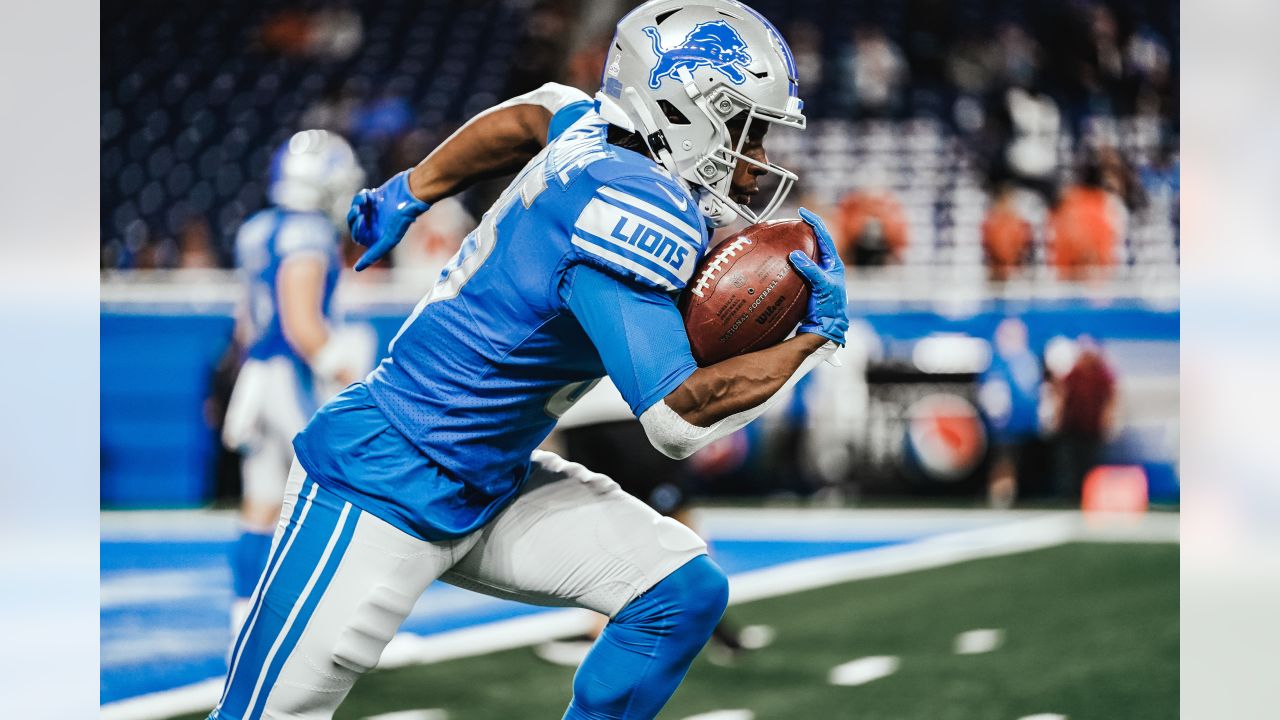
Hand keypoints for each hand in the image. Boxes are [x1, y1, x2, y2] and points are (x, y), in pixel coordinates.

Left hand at [346, 170, 430, 270]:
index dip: (357, 229)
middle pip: (354, 226)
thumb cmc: (404, 216)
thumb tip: (356, 269)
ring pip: (355, 212)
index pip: (359, 238)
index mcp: (380, 237)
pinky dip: (360, 197)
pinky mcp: (375, 198)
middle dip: (354, 217)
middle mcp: (377, 225)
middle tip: (359, 209)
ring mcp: (375, 211)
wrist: (411, 193)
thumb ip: (375, 253)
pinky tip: (369, 194)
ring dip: (356, 206)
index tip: (362, 218)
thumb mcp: (389, 238)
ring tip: (364, 200)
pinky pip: (359, 200)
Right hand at [788, 207, 847, 345]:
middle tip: (792, 220)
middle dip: (805, 229)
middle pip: (816, 241)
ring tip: (785, 235)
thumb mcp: (822, 286)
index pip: (824, 236)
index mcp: (833, 263)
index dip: (814, 222)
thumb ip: (810, 269)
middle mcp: (825, 266)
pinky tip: (779, 259)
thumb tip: (795, 254)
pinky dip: (789, 260)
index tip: (802, 211)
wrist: (827, 327)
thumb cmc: (830, 307)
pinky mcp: (807, 283)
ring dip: (797, 244)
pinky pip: (798, 267)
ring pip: (807, 254)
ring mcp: (817, 275)